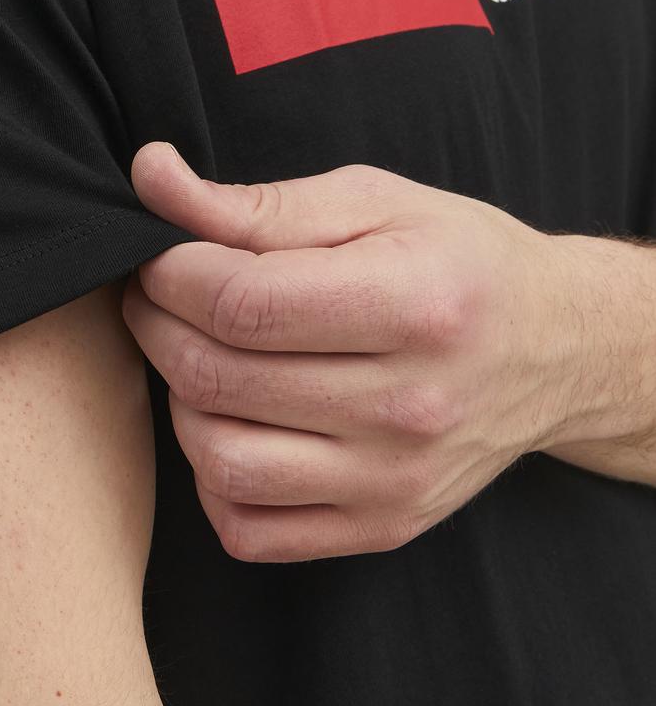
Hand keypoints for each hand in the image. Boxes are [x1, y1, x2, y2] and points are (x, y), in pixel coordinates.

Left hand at [121, 144, 572, 561]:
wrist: (555, 349)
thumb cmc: (456, 260)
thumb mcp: (372, 202)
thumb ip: (255, 202)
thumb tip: (150, 176)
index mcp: (416, 305)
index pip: (242, 303)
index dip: (171, 274)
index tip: (162, 255)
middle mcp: (411, 406)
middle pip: (219, 377)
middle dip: (158, 325)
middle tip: (159, 295)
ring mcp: (396, 480)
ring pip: (220, 460)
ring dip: (180, 401)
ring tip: (200, 356)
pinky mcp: (383, 527)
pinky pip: (248, 529)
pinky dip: (213, 478)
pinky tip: (234, 424)